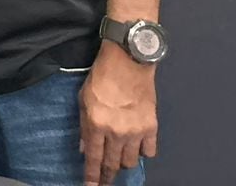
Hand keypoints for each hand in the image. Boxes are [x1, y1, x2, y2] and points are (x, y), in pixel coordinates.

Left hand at [79, 43, 157, 185]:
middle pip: (113, 165)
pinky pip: (149, 152)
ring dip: (123, 163)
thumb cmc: (102, 77)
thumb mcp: (83, 100)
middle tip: (105, 181)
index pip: (94, 159)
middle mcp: (117, 132)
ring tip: (119, 158)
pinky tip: (137, 147)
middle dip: (108, 176)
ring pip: (130, 161)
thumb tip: (85, 149)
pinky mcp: (151, 127)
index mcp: (97, 124)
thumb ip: (85, 127)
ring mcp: (136, 131)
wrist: (128, 61)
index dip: (92, 178)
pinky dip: (142, 153)